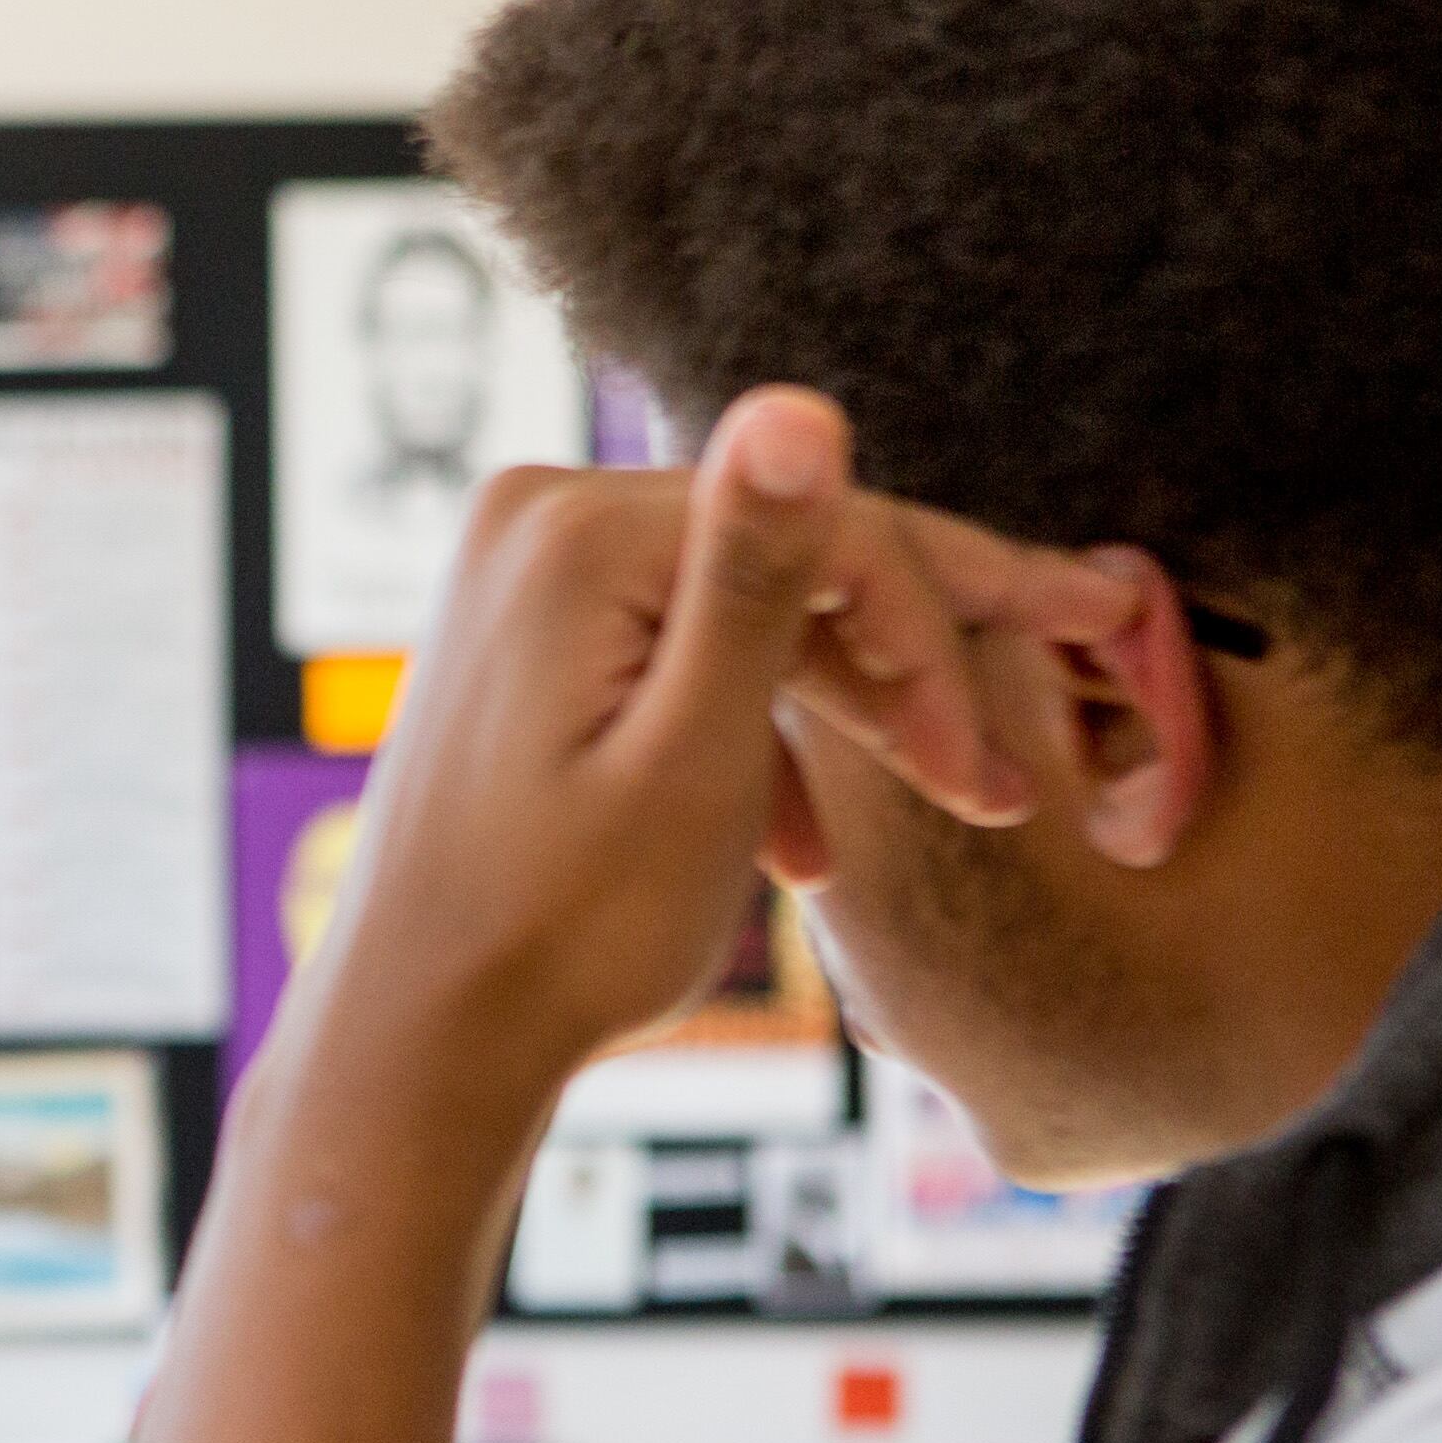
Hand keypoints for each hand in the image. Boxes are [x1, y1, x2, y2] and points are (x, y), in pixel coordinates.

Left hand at [301, 388, 1140, 1099]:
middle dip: (914, 671)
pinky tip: (804, 852)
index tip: (997, 774)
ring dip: (852, 711)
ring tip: (954, 805)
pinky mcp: (526, 642)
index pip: (832, 534)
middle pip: (790, 562)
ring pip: (745, 614)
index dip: (938, 645)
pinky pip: (680, 657)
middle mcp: (535, 523)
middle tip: (1021, 764)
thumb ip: (752, 576)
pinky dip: (753, 737)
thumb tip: (797, 401)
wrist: (420, 1041)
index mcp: (577, 533)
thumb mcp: (692, 753)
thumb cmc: (559, 928)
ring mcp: (523, 581)